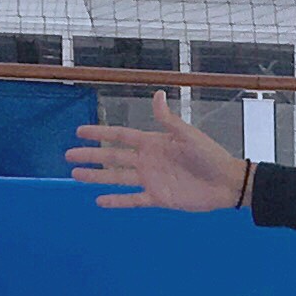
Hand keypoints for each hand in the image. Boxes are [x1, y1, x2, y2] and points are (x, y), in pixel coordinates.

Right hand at [70, 97, 246, 212]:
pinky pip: (132, 199)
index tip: (79, 131)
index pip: (120, 136)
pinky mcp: (158, 198)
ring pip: (117, 177)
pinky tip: (99, 201)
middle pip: (112, 157)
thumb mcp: (188, 135)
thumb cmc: (210, 155)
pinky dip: (116, 201)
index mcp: (153, 142)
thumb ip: (168, 119)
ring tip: (76, 174)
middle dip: (91, 155)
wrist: (227, 182)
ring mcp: (151, 180)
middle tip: (68, 154)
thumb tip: (157, 94)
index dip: (100, 133)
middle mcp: (148, 161)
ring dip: (96, 176)